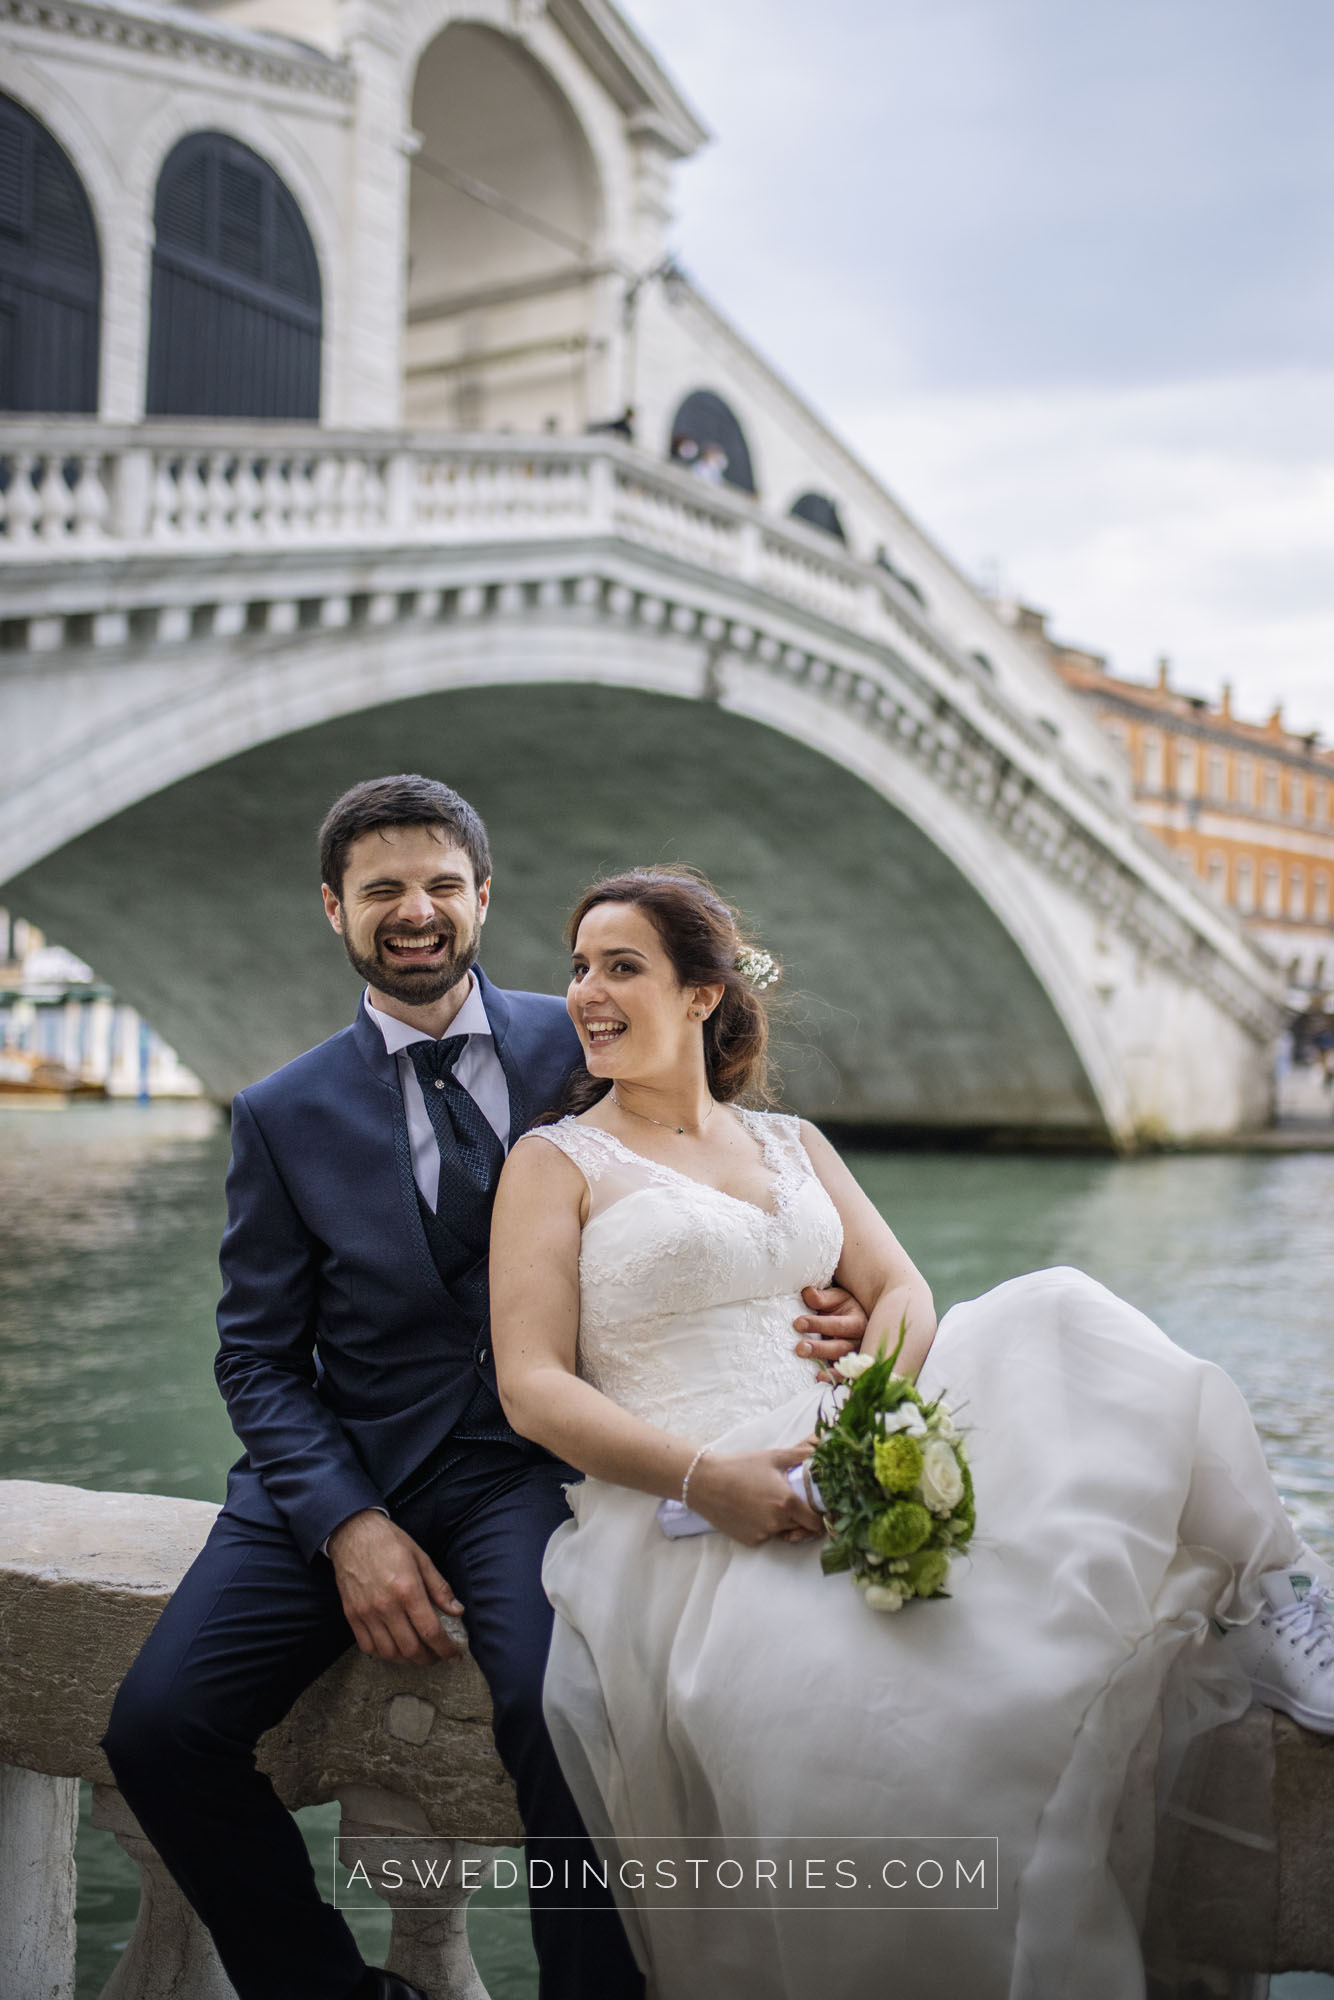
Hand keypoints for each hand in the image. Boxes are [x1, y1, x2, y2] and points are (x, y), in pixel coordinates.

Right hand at [328, 1510, 464, 1665]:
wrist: (353, 1533)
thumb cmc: (390, 1542)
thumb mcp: (421, 1558)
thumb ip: (440, 1588)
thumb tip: (457, 1611)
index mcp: (407, 1589)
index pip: (430, 1631)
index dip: (445, 1649)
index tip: (454, 1655)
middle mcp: (386, 1606)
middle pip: (410, 1649)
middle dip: (429, 1659)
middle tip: (438, 1656)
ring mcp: (366, 1613)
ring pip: (389, 1653)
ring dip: (407, 1660)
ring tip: (418, 1655)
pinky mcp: (351, 1615)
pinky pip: (367, 1647)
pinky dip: (383, 1654)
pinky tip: (394, 1648)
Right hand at [688, 1446, 823, 1547]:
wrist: (705, 1482)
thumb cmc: (740, 1466)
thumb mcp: (773, 1457)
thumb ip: (801, 1456)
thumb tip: (821, 1452)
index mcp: (787, 1502)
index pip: (816, 1522)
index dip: (819, 1516)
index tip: (816, 1508)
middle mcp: (777, 1523)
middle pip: (801, 1527)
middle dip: (800, 1518)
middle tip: (789, 1501)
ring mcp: (763, 1534)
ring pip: (782, 1532)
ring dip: (781, 1522)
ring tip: (765, 1502)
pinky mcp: (749, 1541)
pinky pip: (765, 1536)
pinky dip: (763, 1527)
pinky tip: (751, 1510)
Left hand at [793, 1283, 867, 1372]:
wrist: (855, 1318)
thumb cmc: (842, 1308)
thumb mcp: (835, 1298)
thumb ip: (822, 1297)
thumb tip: (807, 1293)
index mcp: (857, 1321)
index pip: (838, 1325)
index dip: (818, 1325)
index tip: (797, 1323)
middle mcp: (859, 1341)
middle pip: (841, 1348)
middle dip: (820, 1349)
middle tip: (799, 1348)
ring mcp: (855, 1357)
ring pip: (845, 1365)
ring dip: (829, 1369)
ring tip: (814, 1371)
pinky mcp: (850, 1369)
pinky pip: (844, 1377)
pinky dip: (834, 1379)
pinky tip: (821, 1379)